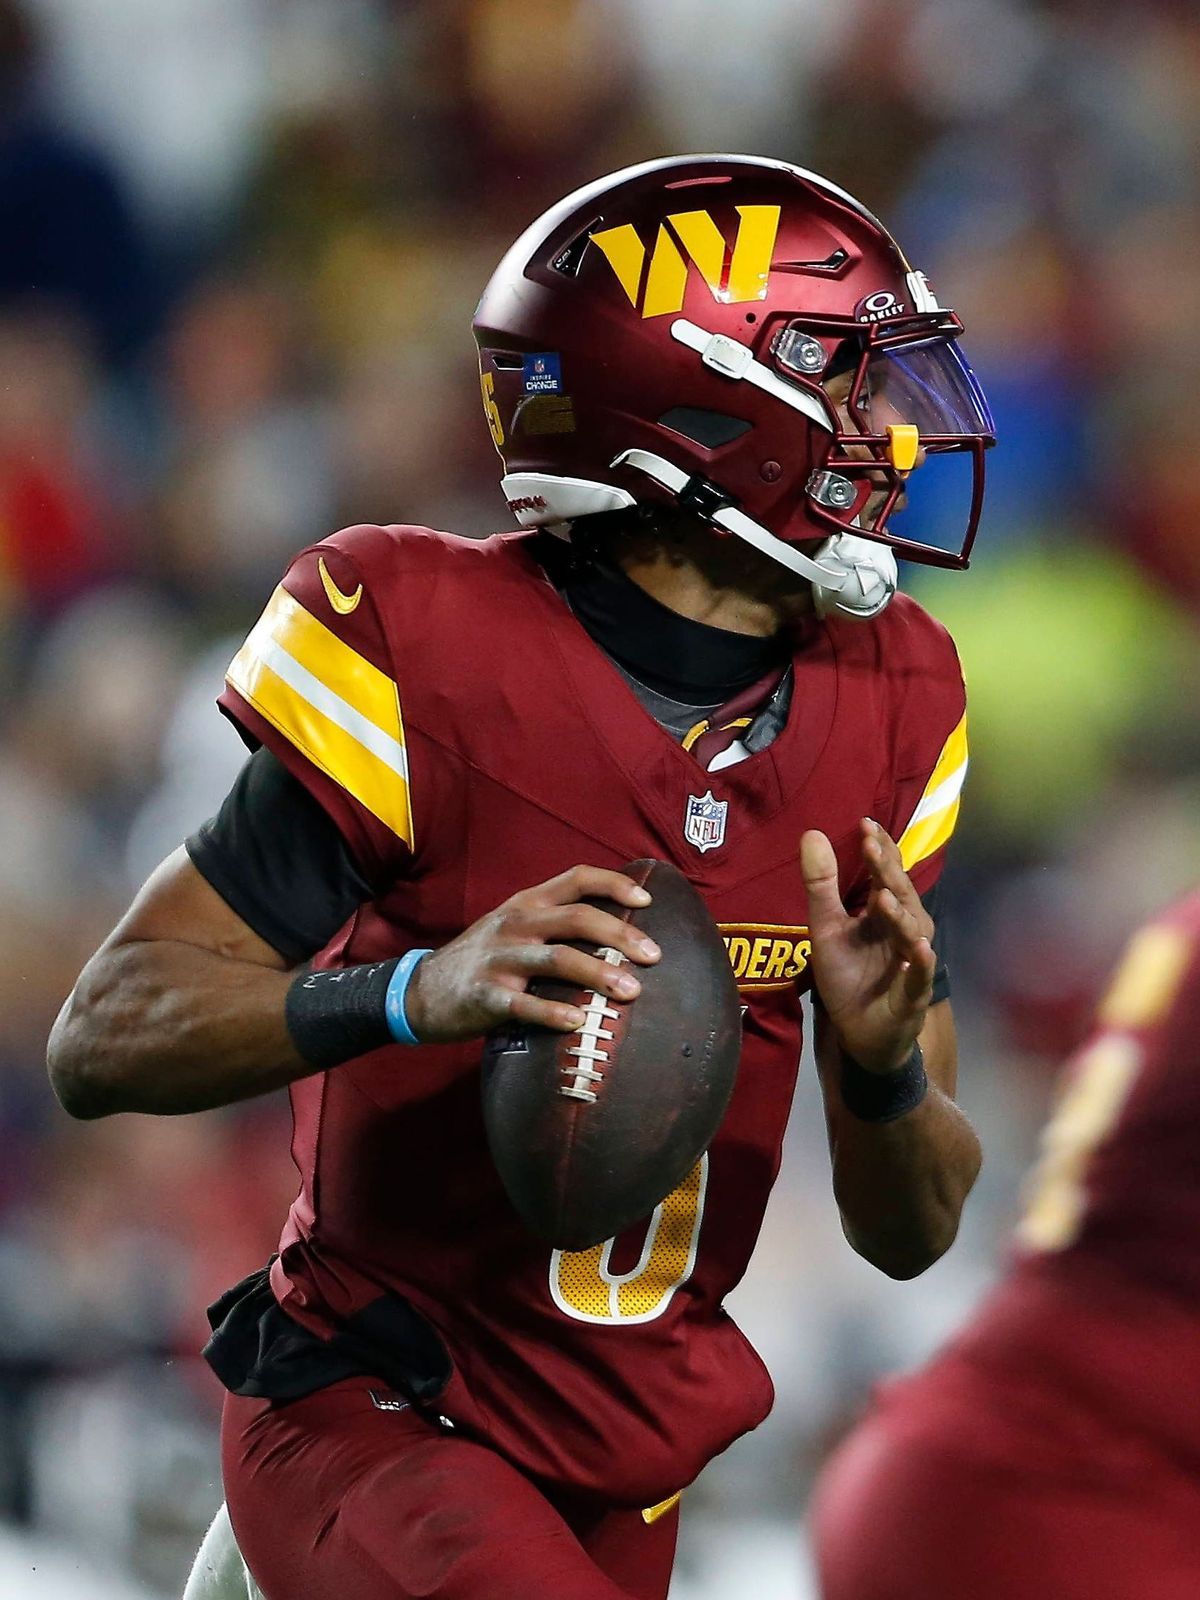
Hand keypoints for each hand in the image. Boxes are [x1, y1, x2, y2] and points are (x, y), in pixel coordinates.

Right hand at [404, 865, 660, 1042]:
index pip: (576, 878)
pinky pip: (524, 1003)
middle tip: (654, 956)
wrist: (420, 992)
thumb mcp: (513, 927)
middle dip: (621, 935)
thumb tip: (617, 930)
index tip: (648, 900)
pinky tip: (578, 1023)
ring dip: (599, 973)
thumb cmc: (483, 960)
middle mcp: (515, 923)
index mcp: (526, 902)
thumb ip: (554, 922)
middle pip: (577, 918)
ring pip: (558, 958)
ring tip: (631, 991)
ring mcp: (499, 958)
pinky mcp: (486, 995)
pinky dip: (553, 1012)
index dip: (615, 884)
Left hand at [800, 820, 934, 1073]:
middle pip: (900, 896)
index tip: (865, 824)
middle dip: (887, 872)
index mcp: (883, 913)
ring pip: (912, 933)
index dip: (878, 850)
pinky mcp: (912, 995)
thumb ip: (821, 885)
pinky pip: (920, 977)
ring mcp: (911, 962)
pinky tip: (920, 949)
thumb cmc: (848, 977)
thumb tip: (812, 832)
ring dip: (901, 915)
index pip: (885, 874)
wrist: (860, 1033)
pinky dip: (921, 964)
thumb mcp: (826, 928)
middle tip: (873, 846)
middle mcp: (903, 931)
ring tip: (885, 897)